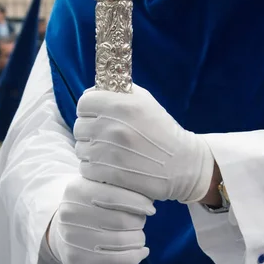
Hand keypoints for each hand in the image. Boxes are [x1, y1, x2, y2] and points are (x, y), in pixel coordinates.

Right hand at [47, 176, 154, 263]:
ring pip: (121, 241)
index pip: (115, 195)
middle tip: (141, 222)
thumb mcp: (96, 187)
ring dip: (138, 240)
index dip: (138, 202)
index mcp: (78, 189)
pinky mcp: (76, 258)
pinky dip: (135, 256)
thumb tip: (149, 190)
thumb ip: (118, 184)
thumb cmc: (88, 207)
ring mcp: (72, 237)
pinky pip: (116, 260)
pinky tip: (141, 252)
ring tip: (139, 237)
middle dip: (139, 222)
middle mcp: (71, 212)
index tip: (150, 208)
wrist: (61, 232)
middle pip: (121, 220)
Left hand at [74, 85, 214, 202]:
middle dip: (90, 132)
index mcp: (121, 104)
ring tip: (110, 154)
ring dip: (92, 152)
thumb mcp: (146, 102)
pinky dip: (95, 170)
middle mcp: (113, 126)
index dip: (90, 109)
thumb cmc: (163, 132)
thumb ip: (119, 92)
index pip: (84, 102)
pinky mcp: (110, 174)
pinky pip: (86, 169)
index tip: (99, 116)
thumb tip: (93, 90)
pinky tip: (111, 168)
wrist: (183, 165)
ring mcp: (109, 152)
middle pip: (80, 127)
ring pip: (81, 149)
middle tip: (106, 138)